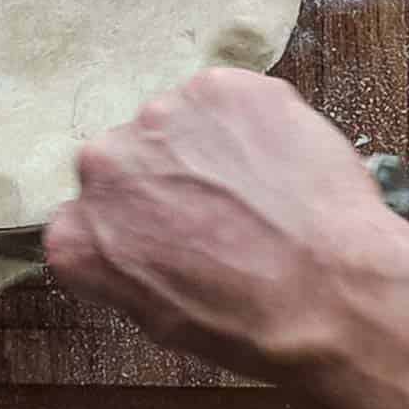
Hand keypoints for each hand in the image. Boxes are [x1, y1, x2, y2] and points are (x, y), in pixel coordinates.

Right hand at [45, 67, 406, 381]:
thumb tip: (138, 238)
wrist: (331, 291)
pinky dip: (249, 123)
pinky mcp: (214, 86)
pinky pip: (225, 100)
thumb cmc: (256, 321)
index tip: (158, 234)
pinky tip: (278, 163)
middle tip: (214, 210)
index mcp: (77, 233)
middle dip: (162, 178)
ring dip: (205, 147)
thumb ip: (124, 264)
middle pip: (125, 159)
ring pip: (175, 124)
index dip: (127, 223)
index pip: (83, 216)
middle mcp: (103, 163)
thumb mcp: (162, 319)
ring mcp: (158, 115)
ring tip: (255, 190)